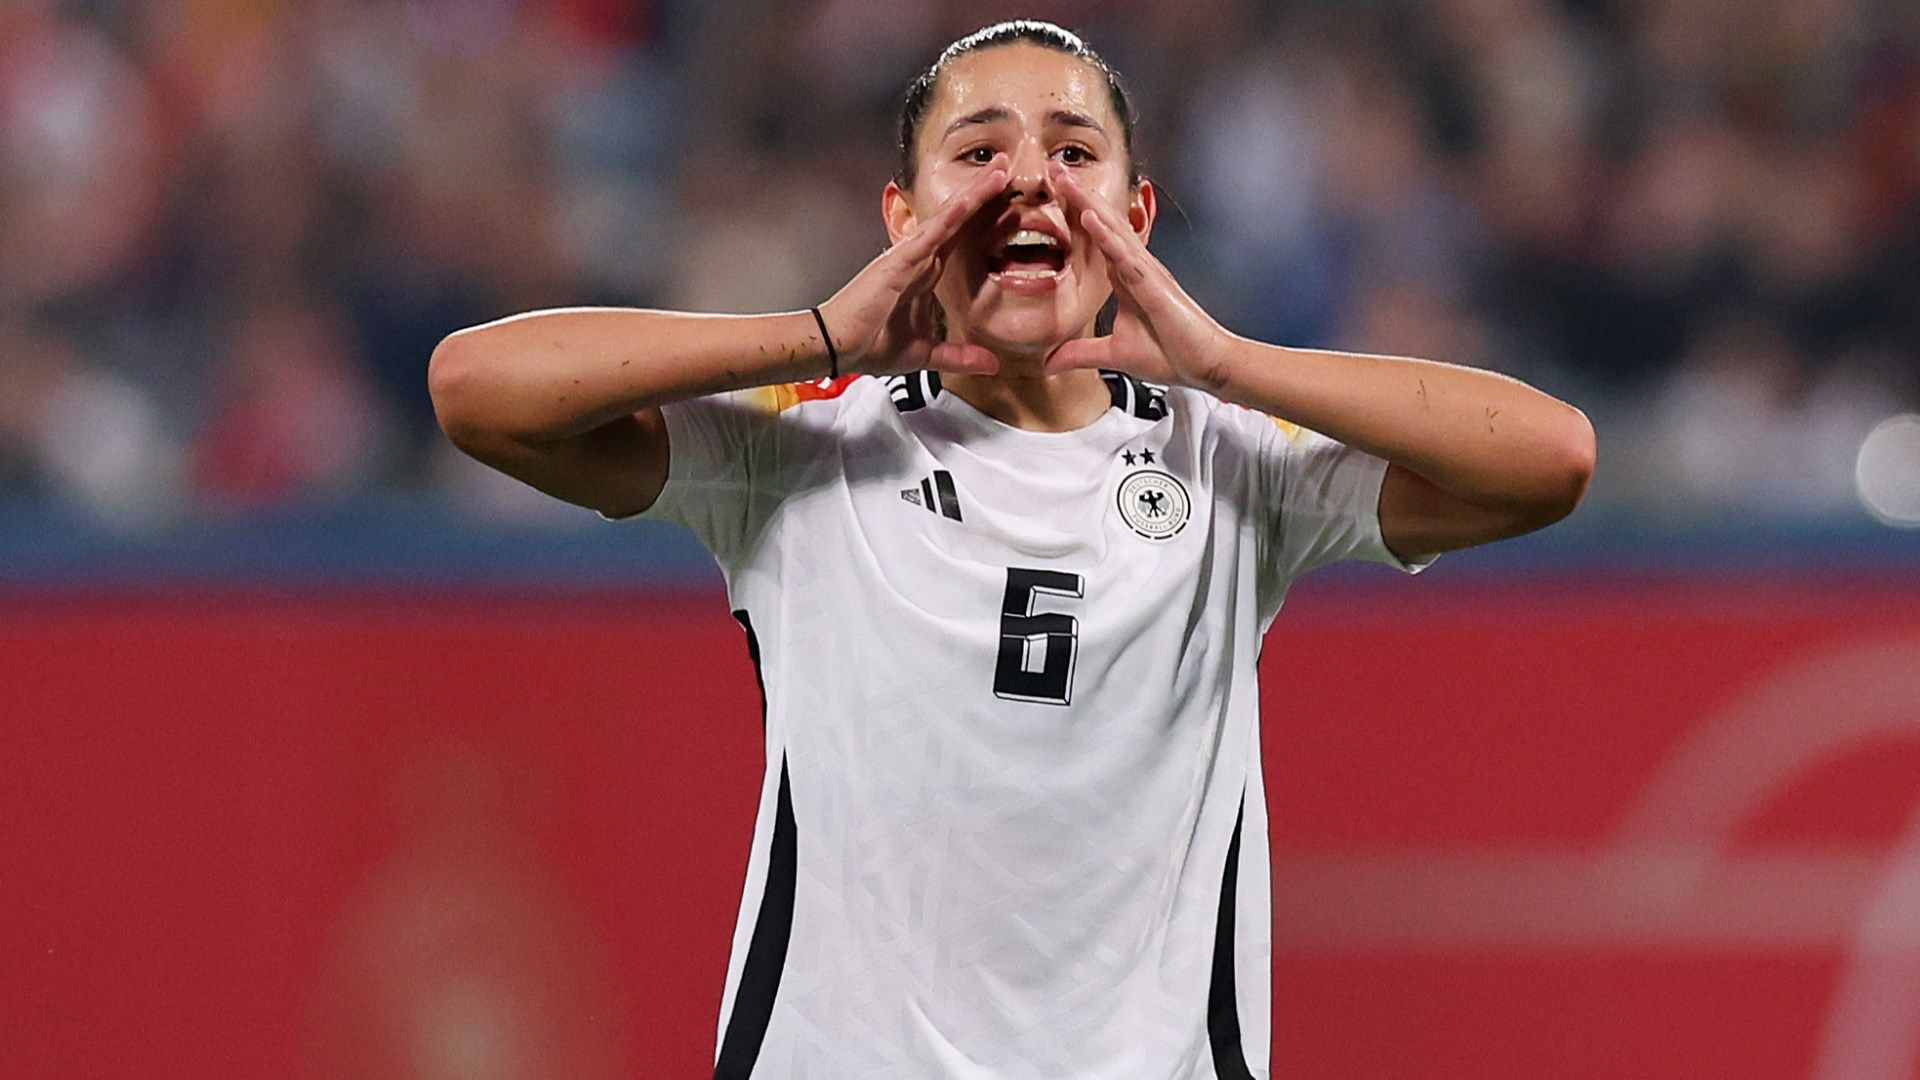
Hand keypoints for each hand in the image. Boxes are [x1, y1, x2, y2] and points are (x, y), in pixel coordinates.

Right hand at [817, 156, 1009, 375]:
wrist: (838, 347)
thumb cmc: (871, 345)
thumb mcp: (926, 354)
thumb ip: (959, 356)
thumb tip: (992, 365)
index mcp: (925, 274)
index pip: (962, 240)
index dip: (985, 220)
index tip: (1009, 203)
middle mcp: (920, 258)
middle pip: (959, 219)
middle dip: (985, 193)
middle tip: (1010, 167)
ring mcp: (910, 255)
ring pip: (950, 217)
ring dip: (975, 193)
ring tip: (1002, 169)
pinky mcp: (900, 260)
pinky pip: (932, 233)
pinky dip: (953, 214)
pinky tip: (972, 197)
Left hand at [1043, 162, 1234, 390]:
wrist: (1205, 365)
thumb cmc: (1169, 354)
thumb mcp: (1114, 354)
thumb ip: (1080, 353)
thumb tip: (1048, 362)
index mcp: (1124, 278)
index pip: (1094, 239)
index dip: (1073, 215)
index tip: (1051, 191)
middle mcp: (1135, 267)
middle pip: (1102, 224)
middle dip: (1077, 196)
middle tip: (1052, 168)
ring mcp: (1146, 273)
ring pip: (1112, 231)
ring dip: (1087, 204)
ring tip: (1063, 180)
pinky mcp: (1154, 286)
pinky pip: (1126, 256)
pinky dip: (1106, 236)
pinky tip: (1088, 218)